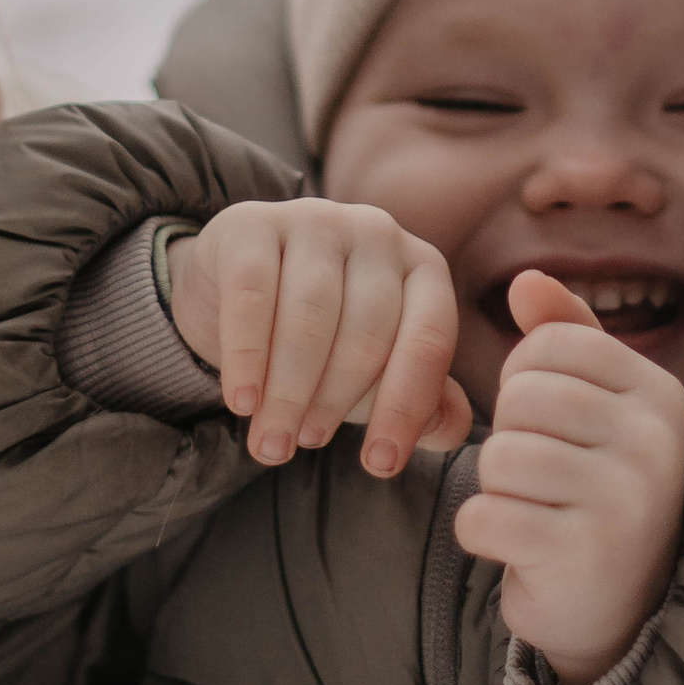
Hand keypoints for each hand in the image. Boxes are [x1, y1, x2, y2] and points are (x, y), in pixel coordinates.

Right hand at [165, 199, 470, 473]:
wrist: (233, 291)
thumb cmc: (324, 339)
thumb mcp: (375, 371)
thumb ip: (420, 400)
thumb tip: (450, 430)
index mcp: (424, 268)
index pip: (428, 339)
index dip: (405, 406)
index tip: (379, 465)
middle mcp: (378, 233)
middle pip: (367, 329)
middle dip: (335, 402)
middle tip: (305, 447)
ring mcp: (316, 219)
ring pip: (311, 313)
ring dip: (289, 390)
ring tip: (272, 442)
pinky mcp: (252, 224)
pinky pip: (252, 294)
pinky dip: (247, 355)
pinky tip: (241, 401)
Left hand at [451, 272, 683, 684]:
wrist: (619, 607)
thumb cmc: (594, 488)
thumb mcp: (596, 406)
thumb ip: (565, 336)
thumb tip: (526, 281)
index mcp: (659, 394)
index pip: (549, 345)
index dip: (523, 379)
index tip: (547, 423)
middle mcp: (653, 442)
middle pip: (521, 398)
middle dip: (509, 436)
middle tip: (541, 476)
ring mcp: (623, 501)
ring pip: (499, 457)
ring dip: (496, 488)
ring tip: (534, 509)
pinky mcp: (580, 556)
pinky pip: (483, 518)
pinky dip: (482, 533)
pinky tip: (519, 545)